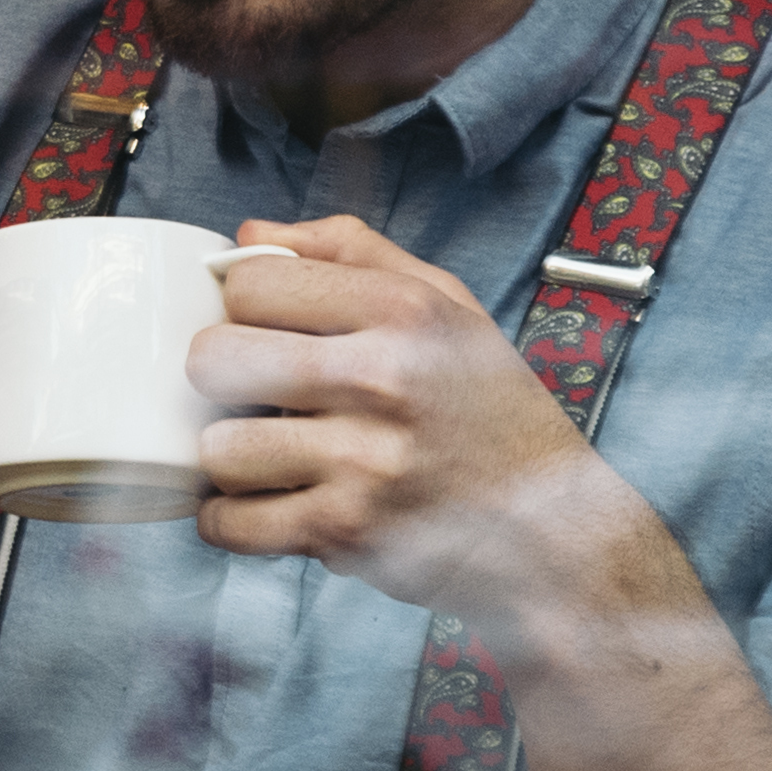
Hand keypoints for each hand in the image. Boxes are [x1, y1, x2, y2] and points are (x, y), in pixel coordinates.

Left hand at [190, 215, 659, 638]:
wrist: (559, 532)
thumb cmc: (491, 413)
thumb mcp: (448, 308)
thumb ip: (349, 253)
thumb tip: (246, 238)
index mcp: (403, 310)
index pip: (249, 283)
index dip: (244, 308)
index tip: (267, 331)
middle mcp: (382, 379)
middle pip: (212, 358)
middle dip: (221, 380)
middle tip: (257, 396)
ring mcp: (364, 460)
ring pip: (216, 448)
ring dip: (231, 459)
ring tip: (272, 456)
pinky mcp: (348, 531)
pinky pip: (229, 523)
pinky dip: (232, 522)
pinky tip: (268, 504)